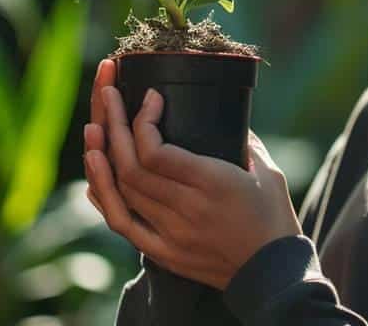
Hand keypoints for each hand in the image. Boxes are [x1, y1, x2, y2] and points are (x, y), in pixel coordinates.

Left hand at [83, 58, 302, 291]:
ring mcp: (170, 234)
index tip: (151, 97)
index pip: (156, 152)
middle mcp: (186, 210)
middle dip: (115, 125)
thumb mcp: (267, 171)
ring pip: (121, 193)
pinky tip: (96, 170)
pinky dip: (104, 195)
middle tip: (109, 95)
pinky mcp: (163, 252)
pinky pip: (123, 222)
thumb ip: (245, 140)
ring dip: (102, 157)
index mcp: (213, 184)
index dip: (144, 121)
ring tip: (93, 126)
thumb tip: (226, 112)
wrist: (271, 273)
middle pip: (132, 168)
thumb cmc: (274, 217)